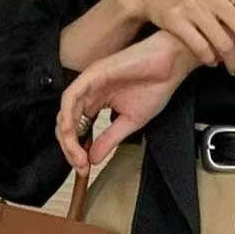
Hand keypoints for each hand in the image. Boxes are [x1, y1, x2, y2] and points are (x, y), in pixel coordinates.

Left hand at [55, 28, 199, 173]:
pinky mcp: (92, 74)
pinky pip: (70, 97)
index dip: (77, 151)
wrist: (170, 64)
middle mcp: (89, 93)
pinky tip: (73, 134)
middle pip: (66, 124)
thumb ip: (109, 139)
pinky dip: (68, 117)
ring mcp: (88, 83)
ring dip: (68, 139)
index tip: (85, 169)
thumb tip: (93, 159)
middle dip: (70, 150)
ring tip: (78, 157)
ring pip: (65, 113)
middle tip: (80, 167)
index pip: (77, 130)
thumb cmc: (155, 86)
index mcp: (97, 103)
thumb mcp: (131, 122)